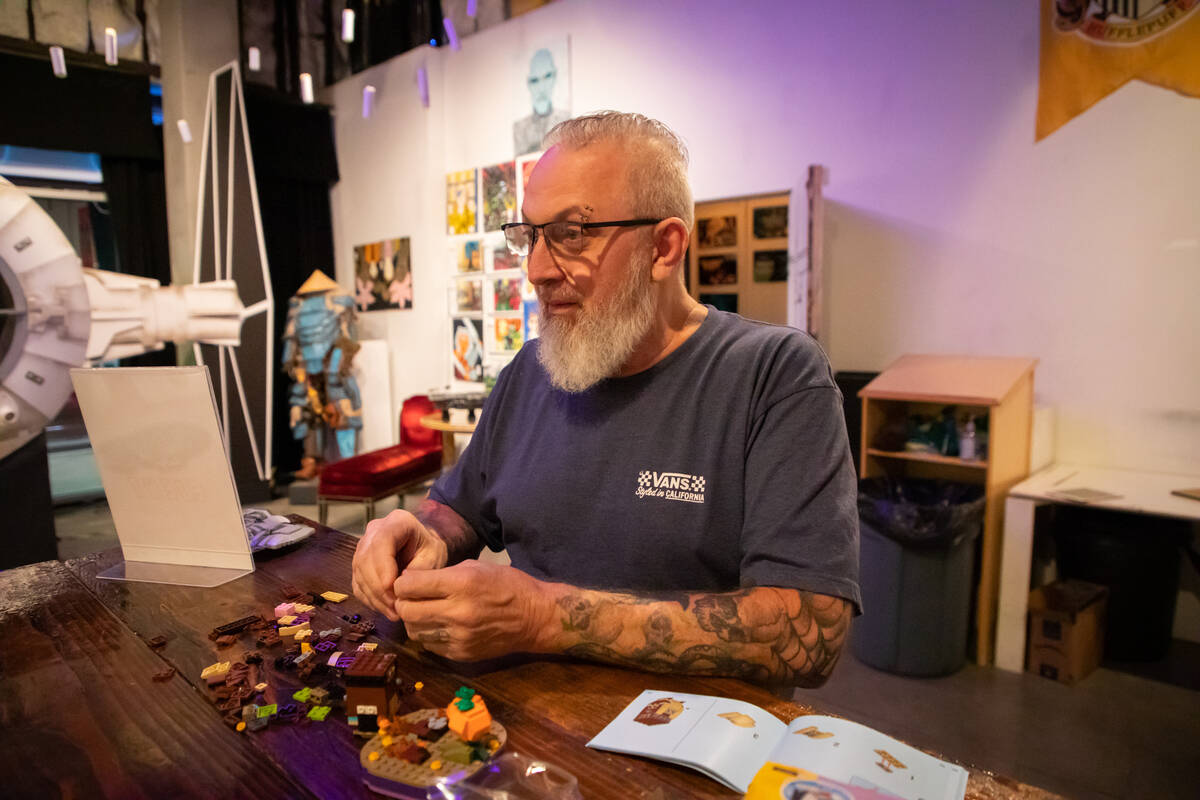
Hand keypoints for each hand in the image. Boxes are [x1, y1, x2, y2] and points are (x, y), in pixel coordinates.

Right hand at [352, 509, 447, 620]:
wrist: (423, 547)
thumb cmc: (430, 549)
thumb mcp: (434, 556)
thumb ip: (420, 569)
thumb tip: (400, 587)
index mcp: (396, 521)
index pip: (382, 541)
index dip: (382, 566)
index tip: (391, 587)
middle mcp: (374, 531)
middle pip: (366, 559)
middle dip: (378, 587)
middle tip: (395, 607)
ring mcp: (363, 547)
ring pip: (359, 573)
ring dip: (374, 597)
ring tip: (393, 613)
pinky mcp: (359, 564)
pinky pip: (358, 583)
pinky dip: (369, 599)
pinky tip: (384, 609)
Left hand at [393, 561, 554, 661]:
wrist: (534, 617)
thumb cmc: (507, 585)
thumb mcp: (476, 567)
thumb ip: (442, 574)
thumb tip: (410, 580)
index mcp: (461, 584)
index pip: (409, 585)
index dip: (404, 582)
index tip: (409, 581)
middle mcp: (457, 612)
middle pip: (406, 611)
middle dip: (403, 602)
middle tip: (411, 598)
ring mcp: (458, 637)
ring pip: (414, 631)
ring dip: (414, 620)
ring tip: (426, 612)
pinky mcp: (460, 654)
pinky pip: (429, 644)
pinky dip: (429, 634)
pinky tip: (441, 625)